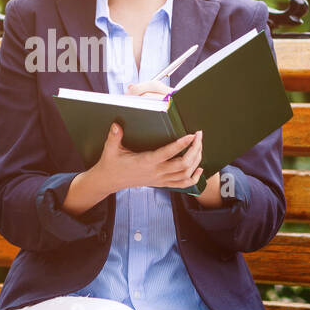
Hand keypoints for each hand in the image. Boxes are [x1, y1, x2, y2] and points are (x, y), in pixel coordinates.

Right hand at [88, 83, 202, 193]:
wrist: (110, 181)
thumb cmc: (111, 163)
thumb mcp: (110, 149)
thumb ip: (114, 137)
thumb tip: (116, 125)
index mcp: (145, 162)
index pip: (167, 153)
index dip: (181, 144)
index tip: (191, 135)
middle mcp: (156, 172)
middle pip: (183, 164)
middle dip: (194, 150)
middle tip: (199, 136)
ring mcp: (160, 179)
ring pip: (185, 174)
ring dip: (196, 160)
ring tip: (199, 146)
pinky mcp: (161, 183)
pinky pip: (183, 184)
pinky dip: (194, 178)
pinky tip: (199, 168)